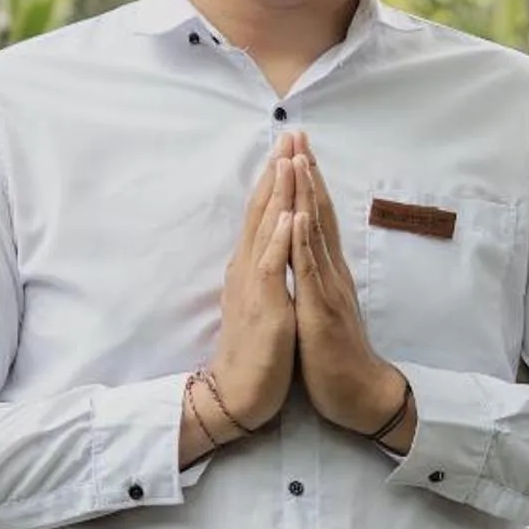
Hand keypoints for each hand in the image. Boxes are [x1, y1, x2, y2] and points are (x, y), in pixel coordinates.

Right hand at [205, 141, 298, 431]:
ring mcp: (255, 284)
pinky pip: (272, 266)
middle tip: (289, 134)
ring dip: (278, 192)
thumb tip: (268, 250)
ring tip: (288, 157)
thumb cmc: (255, 352)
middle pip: (262, 209)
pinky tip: (288, 214)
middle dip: (277, 171)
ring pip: (266, 228)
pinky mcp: (265, 305)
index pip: (264, 214)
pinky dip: (280, 238)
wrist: (239, 394)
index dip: (276, 180)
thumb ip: (263, 273)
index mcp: (252, 267)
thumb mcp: (262, 303)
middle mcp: (249, 268)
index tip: (289, 148)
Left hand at [283, 136, 410, 439]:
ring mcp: (328, 289)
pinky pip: (311, 271)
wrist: (357, 395)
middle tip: (296, 134)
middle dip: (306, 172)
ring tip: (297, 159)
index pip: (314, 218)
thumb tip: (305, 253)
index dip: (304, 183)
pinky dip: (303, 242)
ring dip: (305, 195)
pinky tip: (298, 217)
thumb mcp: (319, 308)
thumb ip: (314, 278)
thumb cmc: (334, 356)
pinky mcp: (322, 310)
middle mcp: (330, 272)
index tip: (293, 148)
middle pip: (317, 213)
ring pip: (315, 233)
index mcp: (326, 272)